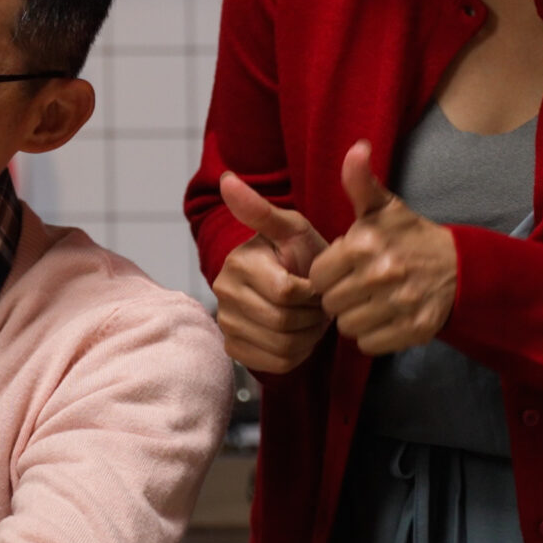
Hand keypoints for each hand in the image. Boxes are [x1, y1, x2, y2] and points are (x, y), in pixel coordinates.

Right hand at [211, 172, 332, 372]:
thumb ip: (262, 210)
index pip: (286, 293)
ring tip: (309, 319)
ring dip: (306, 336)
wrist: (292, 285)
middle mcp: (224, 294)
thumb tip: (227, 179)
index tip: (318, 283)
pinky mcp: (233, 348)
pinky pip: (273, 364)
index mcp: (238, 263)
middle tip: (318, 305)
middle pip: (283, 322)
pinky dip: (295, 354)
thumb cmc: (298, 255)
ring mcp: (226, 323)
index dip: (313, 294)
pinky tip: (298, 335)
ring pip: (281, 346)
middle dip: (312, 317)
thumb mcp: (290, 228)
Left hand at [311, 141, 458, 355]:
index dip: (327, 275)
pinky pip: (369, 345)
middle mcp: (382, 273)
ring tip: (371, 302)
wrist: (459, 267)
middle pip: (330, 304)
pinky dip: (374, 335)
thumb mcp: (382, 207)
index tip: (343, 269)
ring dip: (355, 318)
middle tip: (358, 286)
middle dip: (340, 297)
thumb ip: (359, 181)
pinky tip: (385, 317)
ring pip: (348, 327)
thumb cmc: (408, 236)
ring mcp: (400, 304)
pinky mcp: (414, 330)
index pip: (317, 276)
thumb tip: (357, 149)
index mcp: (365, 243)